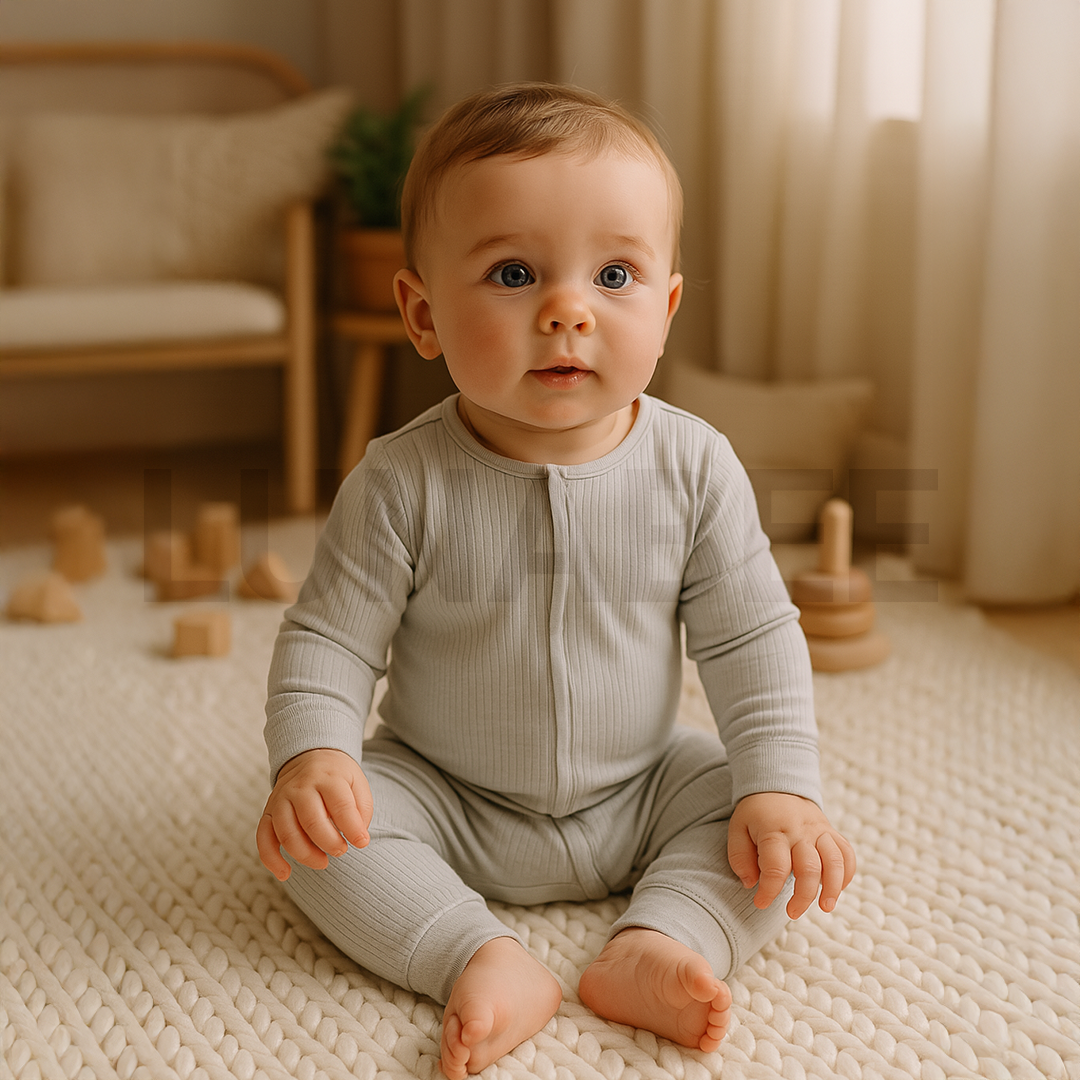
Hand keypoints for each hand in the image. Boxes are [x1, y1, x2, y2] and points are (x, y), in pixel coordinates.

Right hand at [257, 748, 373, 880]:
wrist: (309, 757)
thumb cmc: (338, 778)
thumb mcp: (357, 783)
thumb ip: (361, 809)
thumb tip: (358, 838)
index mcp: (328, 777)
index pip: (340, 806)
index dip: (352, 829)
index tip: (362, 843)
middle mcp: (301, 787)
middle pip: (312, 822)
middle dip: (330, 844)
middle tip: (342, 851)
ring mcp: (281, 799)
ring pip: (287, 834)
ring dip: (306, 855)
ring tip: (323, 862)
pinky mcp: (268, 812)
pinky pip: (263, 838)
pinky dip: (271, 860)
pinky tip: (285, 873)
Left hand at [728, 792, 854, 918]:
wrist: (776, 785)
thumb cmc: (755, 814)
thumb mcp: (737, 829)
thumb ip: (740, 857)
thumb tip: (752, 884)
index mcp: (773, 830)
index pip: (775, 867)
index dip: (769, 891)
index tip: (760, 903)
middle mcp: (800, 831)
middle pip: (809, 868)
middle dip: (802, 897)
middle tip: (791, 912)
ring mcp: (819, 831)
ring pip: (834, 861)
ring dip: (833, 888)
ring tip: (825, 907)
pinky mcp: (831, 832)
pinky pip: (846, 854)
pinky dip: (846, 874)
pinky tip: (837, 889)